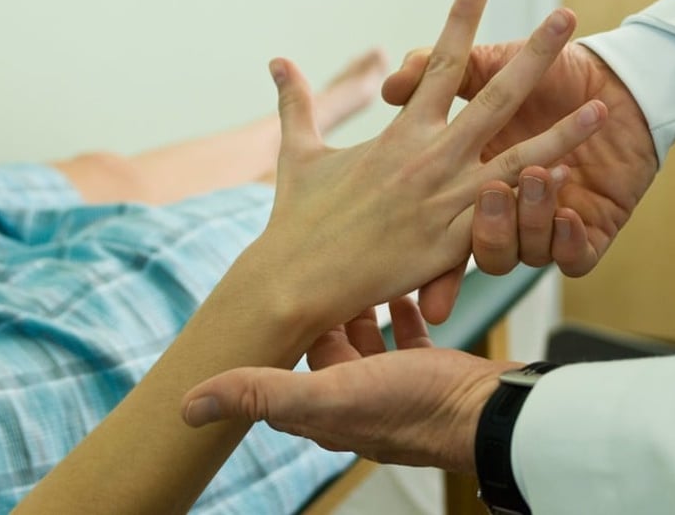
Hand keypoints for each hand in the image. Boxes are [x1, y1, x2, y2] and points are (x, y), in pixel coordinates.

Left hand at [181, 296, 510, 473]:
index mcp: (321, 407)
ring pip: (364, 340)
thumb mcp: (332, 394)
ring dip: (360, 307)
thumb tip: (188, 407)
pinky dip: (401, 314)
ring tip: (360, 267)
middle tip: (322, 262)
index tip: (278, 284)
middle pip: (324, 347)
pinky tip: (405, 290)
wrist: (486, 414)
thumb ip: (262, 395)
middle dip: (321, 308)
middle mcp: (353, 399)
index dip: (281, 325)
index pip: (283, 362)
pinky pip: (406, 338)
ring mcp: (392, 387)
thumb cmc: (413, 405)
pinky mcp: (428, 374)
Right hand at [243, 0, 607, 333]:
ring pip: (518, 161)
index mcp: (400, 134)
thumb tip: (276, 60)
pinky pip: (505, 221)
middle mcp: (429, 159)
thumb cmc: (297, 219)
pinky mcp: (453, 244)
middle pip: (493, 96)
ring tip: (600, 109)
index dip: (459, 20)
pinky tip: (569, 186)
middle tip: (565, 16)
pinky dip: (538, 206)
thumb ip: (296, 103)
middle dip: (532, 54)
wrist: (294, 280)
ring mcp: (446, 202)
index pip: (438, 65)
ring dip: (563, 135)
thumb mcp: (298, 154)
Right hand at [385, 40, 656, 319]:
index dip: (409, 220)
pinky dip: (565, 240)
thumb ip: (431, 66)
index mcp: (467, 171)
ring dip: (526, 217)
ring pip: (519, 249)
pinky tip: (568, 213)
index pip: (435, 216)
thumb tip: (389, 85)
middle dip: (488, 226)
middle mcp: (497, 202)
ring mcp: (539, 220)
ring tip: (538, 174)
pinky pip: (568, 257)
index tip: (398, 232)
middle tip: (492, 193)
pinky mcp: (584, 233)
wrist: (630, 80)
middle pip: (481, 234)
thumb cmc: (550, 68)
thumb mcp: (482, 63)